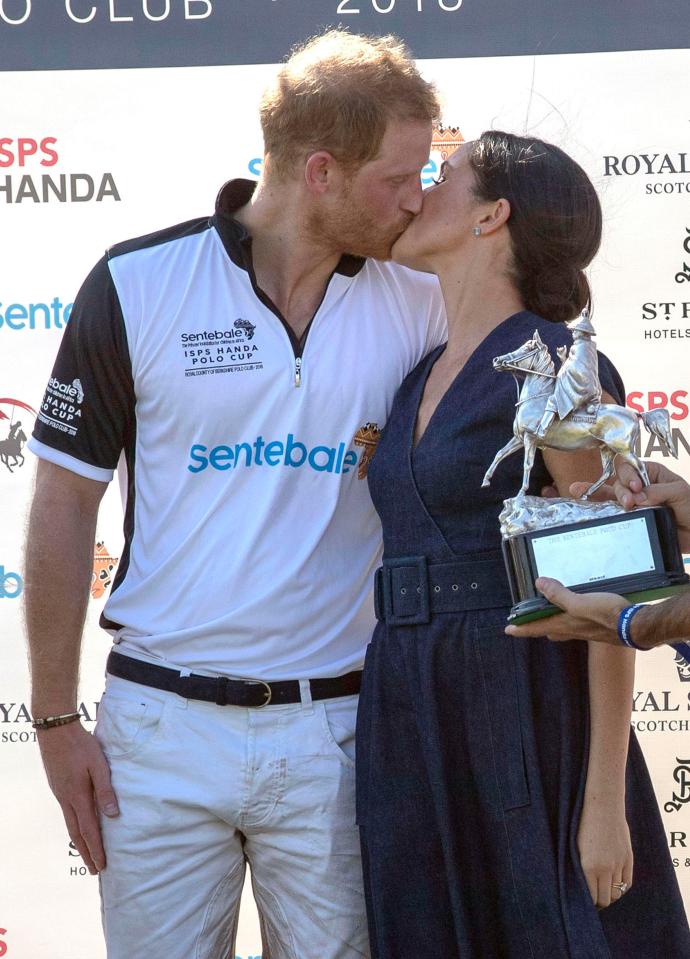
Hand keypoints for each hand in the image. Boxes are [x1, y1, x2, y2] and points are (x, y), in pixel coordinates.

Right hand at [37, 721, 118, 873]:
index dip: (95, 850)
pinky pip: (67, 813)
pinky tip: (80, 825)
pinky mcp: (58, 787)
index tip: (101, 866)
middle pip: (76, 833)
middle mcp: (66, 799)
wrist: (56, 731)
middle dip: (86, 853)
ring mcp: (60, 794)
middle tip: (94, 870)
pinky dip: (74, 826)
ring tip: (87, 852)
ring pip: (70, 824)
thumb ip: (106, 790)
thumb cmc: (81, 745)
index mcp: (78, 796)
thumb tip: (113, 815)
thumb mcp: (99, 765)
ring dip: (80, 841)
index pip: (88, 830)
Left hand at [506, 578, 627, 644]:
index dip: (521, 628)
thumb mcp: (579, 602)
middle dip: (536, 626)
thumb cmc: (607, 615)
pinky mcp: (596, 626)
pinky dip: (569, 617)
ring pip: (561, 627)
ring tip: (547, 613)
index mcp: (563, 624)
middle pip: (547, 629)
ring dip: (552, 622)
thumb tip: (539, 584)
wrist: (634, 626)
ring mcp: (584, 629)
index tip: (508, 630)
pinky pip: (575, 623)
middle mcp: (571, 629)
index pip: (536, 627)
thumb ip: (559, 595)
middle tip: (526, 621)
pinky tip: (574, 609)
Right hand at [570, 461, 689, 551]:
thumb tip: (637, 496)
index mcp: (650, 473)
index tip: (636, 487)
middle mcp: (637, 485)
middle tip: (630, 503)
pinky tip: (578, 496)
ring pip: (609, 494)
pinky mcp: (629, 517)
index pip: (630, 466)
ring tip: (617, 506)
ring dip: (604, 496)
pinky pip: (609, 510)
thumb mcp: (679, 492)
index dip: (629, 474)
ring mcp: (632, 502)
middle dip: (621, 491)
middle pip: (618, 480)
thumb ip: (658, 491)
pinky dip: (594, 504)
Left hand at [577, 792, 632, 908]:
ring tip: (605, 893)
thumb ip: (581, 867)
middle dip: (600, 903)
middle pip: (606, 899)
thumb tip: (583, 885)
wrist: (603, 805)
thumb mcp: (576, 846)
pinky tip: (615, 885)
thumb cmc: (583, 823)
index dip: (589, 903)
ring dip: (611, 895)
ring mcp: (618, 863)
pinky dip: (622, 887)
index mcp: (588, 866)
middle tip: (594, 901)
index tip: (585, 903)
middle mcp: (605, 868)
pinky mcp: (628, 858)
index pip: (592, 897)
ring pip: (618, 892)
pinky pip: (628, 882)